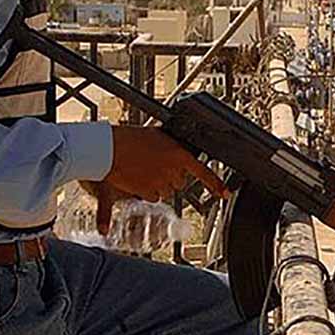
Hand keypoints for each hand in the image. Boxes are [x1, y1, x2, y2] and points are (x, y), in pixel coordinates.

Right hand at [81, 126, 226, 234]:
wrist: (109, 148)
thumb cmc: (129, 138)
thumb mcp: (156, 137)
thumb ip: (170, 148)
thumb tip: (175, 155)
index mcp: (179, 153)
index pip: (203, 171)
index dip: (216, 184)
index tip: (225, 194)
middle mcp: (173, 170)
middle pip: (180, 181)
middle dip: (170, 175)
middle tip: (153, 164)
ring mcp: (161, 182)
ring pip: (166, 190)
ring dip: (158, 183)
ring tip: (142, 169)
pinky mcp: (148, 192)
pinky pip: (153, 197)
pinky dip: (147, 191)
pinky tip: (137, 179)